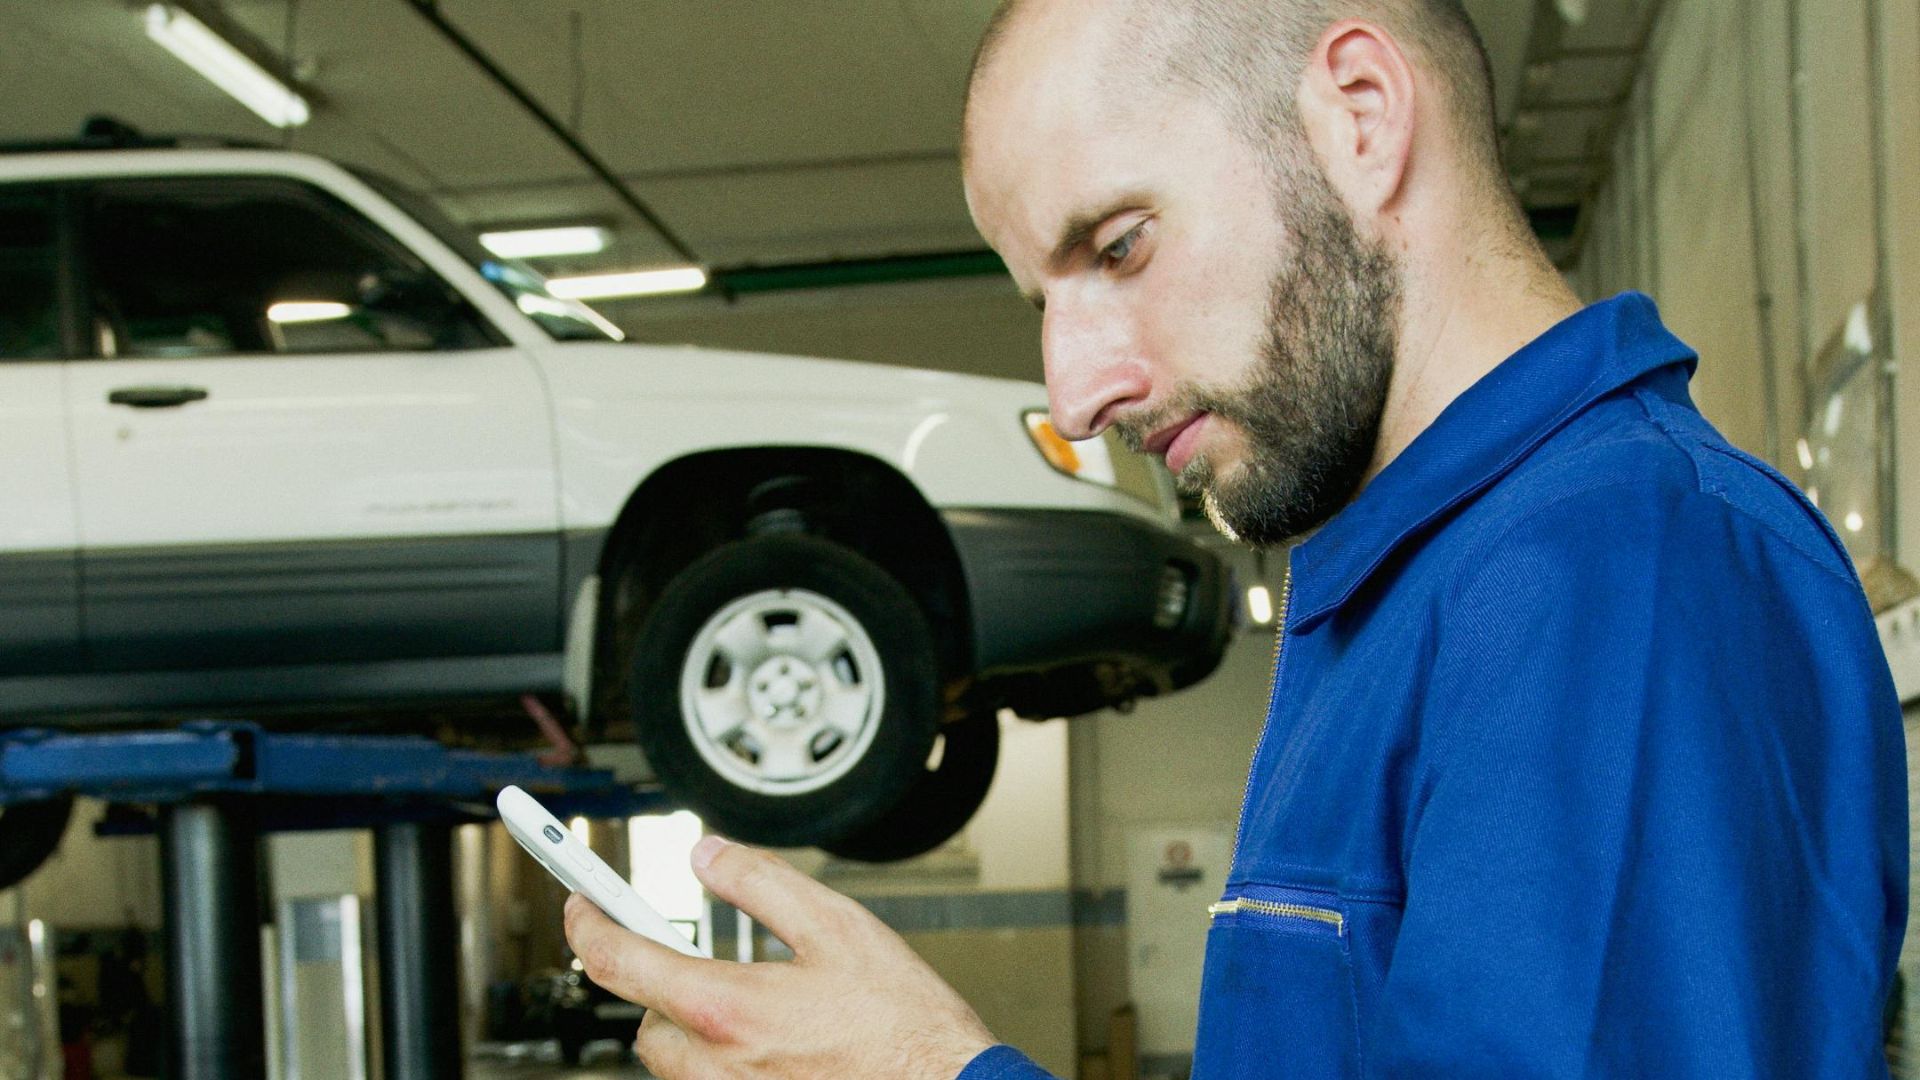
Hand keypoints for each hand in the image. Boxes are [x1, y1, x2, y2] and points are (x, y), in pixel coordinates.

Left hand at [563, 835, 998, 1078]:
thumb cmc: (904, 1024)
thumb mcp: (837, 926)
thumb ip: (760, 881)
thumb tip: (706, 853)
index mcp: (725, 1008)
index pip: (616, 961)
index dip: (585, 923)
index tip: (579, 901)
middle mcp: (713, 1067)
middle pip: (644, 1018)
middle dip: (664, 984)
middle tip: (710, 959)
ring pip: (674, 1059)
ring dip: (693, 1028)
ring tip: (761, 1007)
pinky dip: (723, 1061)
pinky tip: (779, 1045)